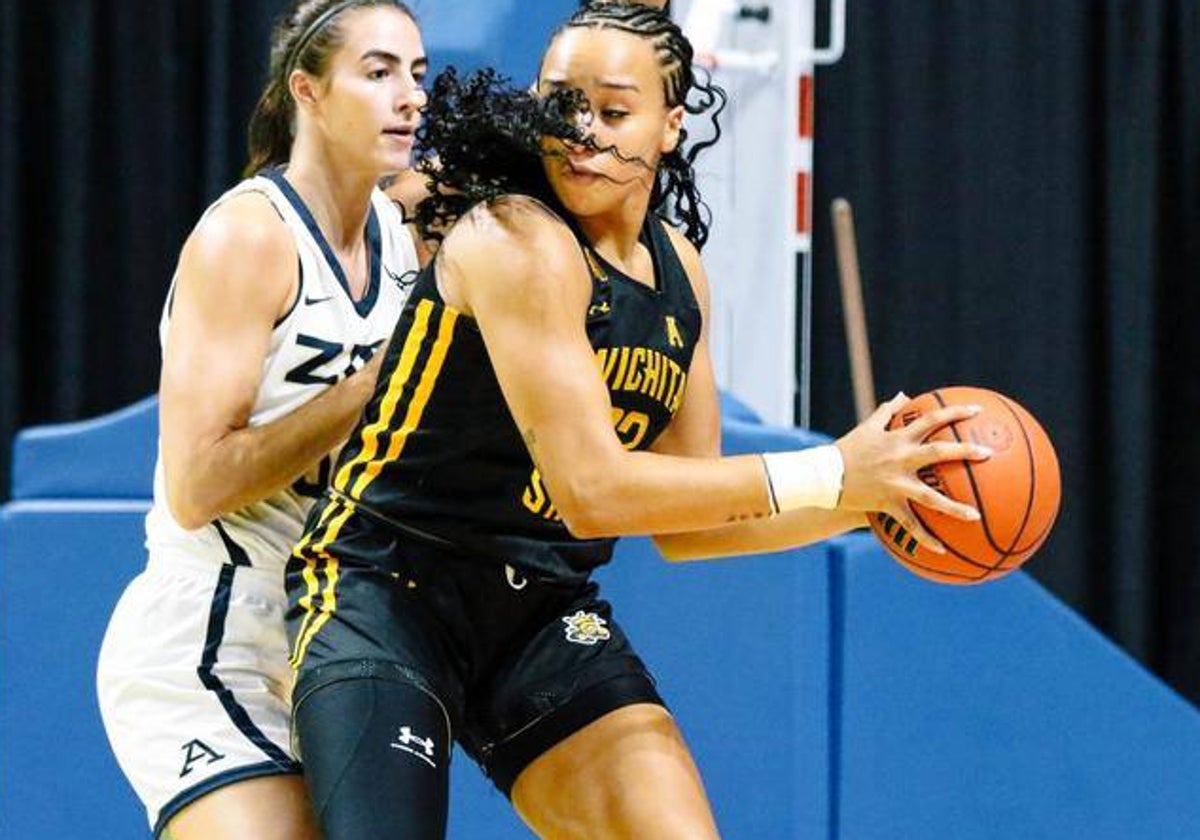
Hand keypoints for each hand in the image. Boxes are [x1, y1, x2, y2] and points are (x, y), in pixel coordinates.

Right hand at [835, 392, 990, 552]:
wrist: (824, 476)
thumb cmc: (846, 450)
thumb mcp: (867, 427)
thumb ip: (888, 411)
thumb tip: (905, 395)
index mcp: (897, 439)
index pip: (930, 419)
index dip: (955, 413)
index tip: (977, 411)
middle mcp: (900, 459)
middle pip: (938, 452)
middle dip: (965, 451)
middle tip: (988, 454)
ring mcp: (895, 484)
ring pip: (930, 497)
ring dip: (954, 507)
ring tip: (977, 516)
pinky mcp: (887, 504)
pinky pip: (909, 524)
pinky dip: (925, 538)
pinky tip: (942, 549)